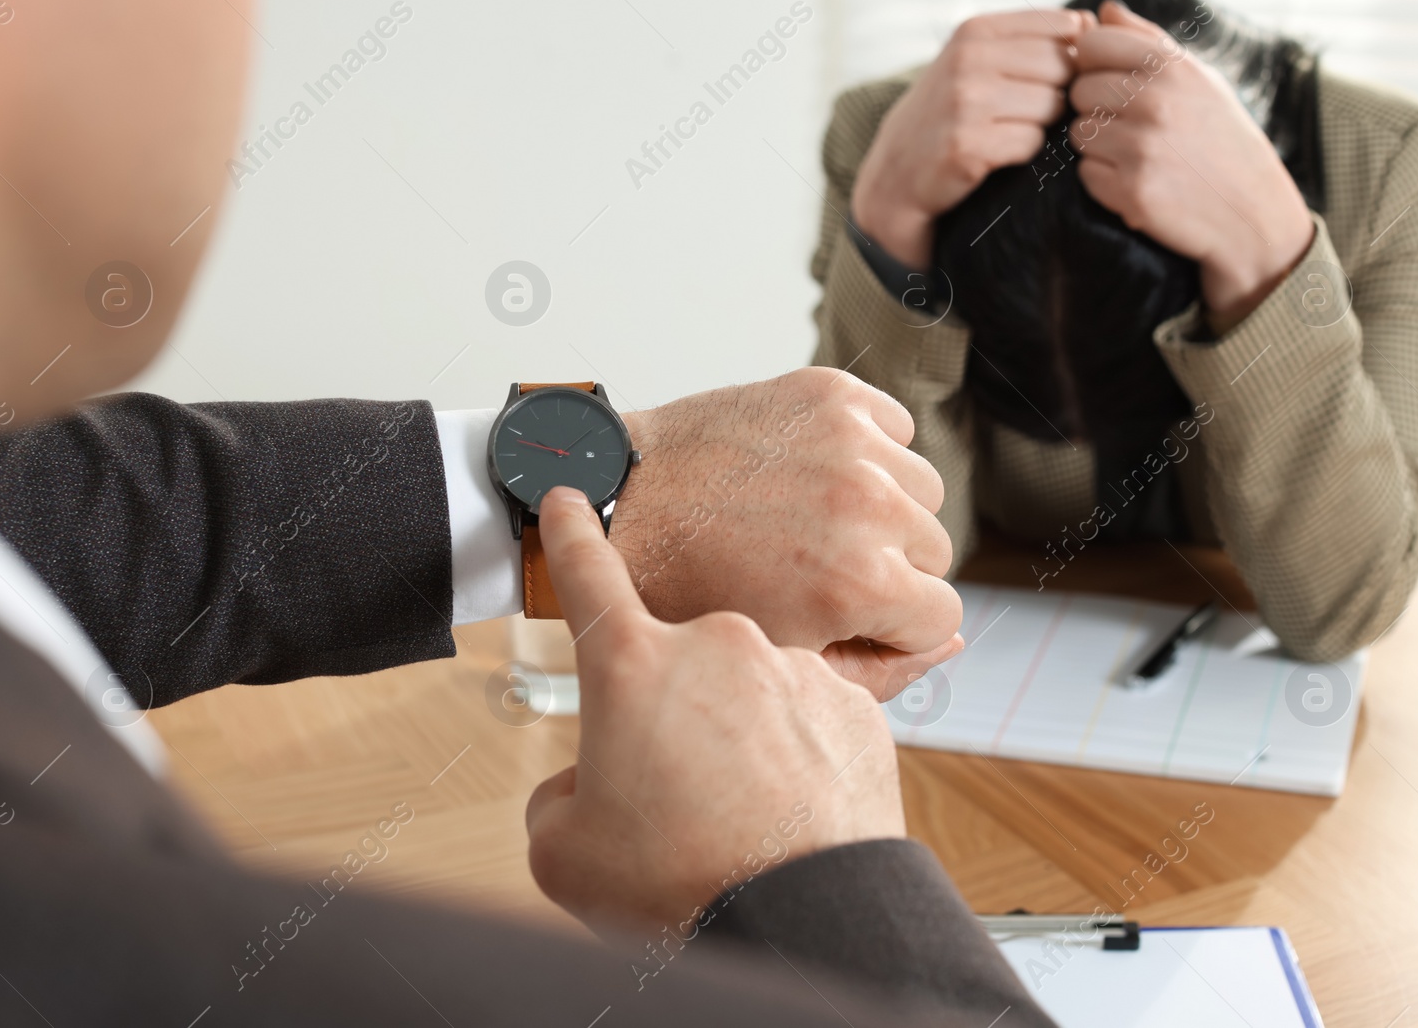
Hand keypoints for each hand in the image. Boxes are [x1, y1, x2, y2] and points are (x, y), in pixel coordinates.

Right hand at [526, 486, 905, 930]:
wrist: (796, 919)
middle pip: (680, 660)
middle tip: (673, 786)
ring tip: (737, 810)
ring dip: (741, 733)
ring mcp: (796, 669)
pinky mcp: (855, 706)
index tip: (571, 499)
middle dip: (673, 711)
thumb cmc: (677, 882)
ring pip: (752, 690)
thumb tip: (587, 784)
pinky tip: (788, 807)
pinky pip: (811, 718)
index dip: (571, 535)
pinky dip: (798, 752)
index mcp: (635, 664)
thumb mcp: (565, 846)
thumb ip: (562, 791)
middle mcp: (720, 645)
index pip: (588, 575)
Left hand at [612, 367, 963, 702]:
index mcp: (861, 583)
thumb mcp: (781, 660)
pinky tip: (811, 474)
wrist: (621, 499)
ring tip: (814, 520)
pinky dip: (867, 452)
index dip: (894, 626)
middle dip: (890, 567)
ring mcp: (852, 442)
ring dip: (883, 508)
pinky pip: (895, 429)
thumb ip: (879, 669)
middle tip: (819, 568)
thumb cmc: (687, 589)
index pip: (942, 615)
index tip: (846, 615)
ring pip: (922, 490)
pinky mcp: (832, 395)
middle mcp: (868, 506)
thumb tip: (953, 644)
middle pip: (936, 552)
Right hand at [851, 8, 1093, 266]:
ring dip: (1042, 126)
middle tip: (1029, 115)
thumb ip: (1027, 40)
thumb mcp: (975, 61)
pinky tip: (999, 155)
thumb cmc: (949, 115)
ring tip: (1010, 133)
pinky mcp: (966, 146)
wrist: (897, 173)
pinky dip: (1024, 153)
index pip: (1061, 28)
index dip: (1070, 58)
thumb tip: (1088, 22)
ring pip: (1050, 107)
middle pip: (1062, 68)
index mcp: (976, 30)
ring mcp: (965, 104)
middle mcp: (968, 60)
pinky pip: (1031, 143)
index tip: (1049, 81)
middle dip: (1058, 94)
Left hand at [1069, 0, 1314, 333]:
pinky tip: (1140, 183)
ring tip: (1140, 156)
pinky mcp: (1131, 190)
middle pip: (1078, 90)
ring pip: (1078, 133)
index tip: (1110, 82)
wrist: (1252, 214)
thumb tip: (1103, 11)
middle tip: (1131, 128)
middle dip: (1095, 109)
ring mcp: (1142, 146)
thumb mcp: (1199, 80)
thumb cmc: (1220, 141)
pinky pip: (1086, 174)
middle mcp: (1156, 101)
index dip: (1092, 65)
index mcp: (1174, 67)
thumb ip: (1148, 42)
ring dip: (1099, 148)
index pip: (1092, 44)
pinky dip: (1105, 182)